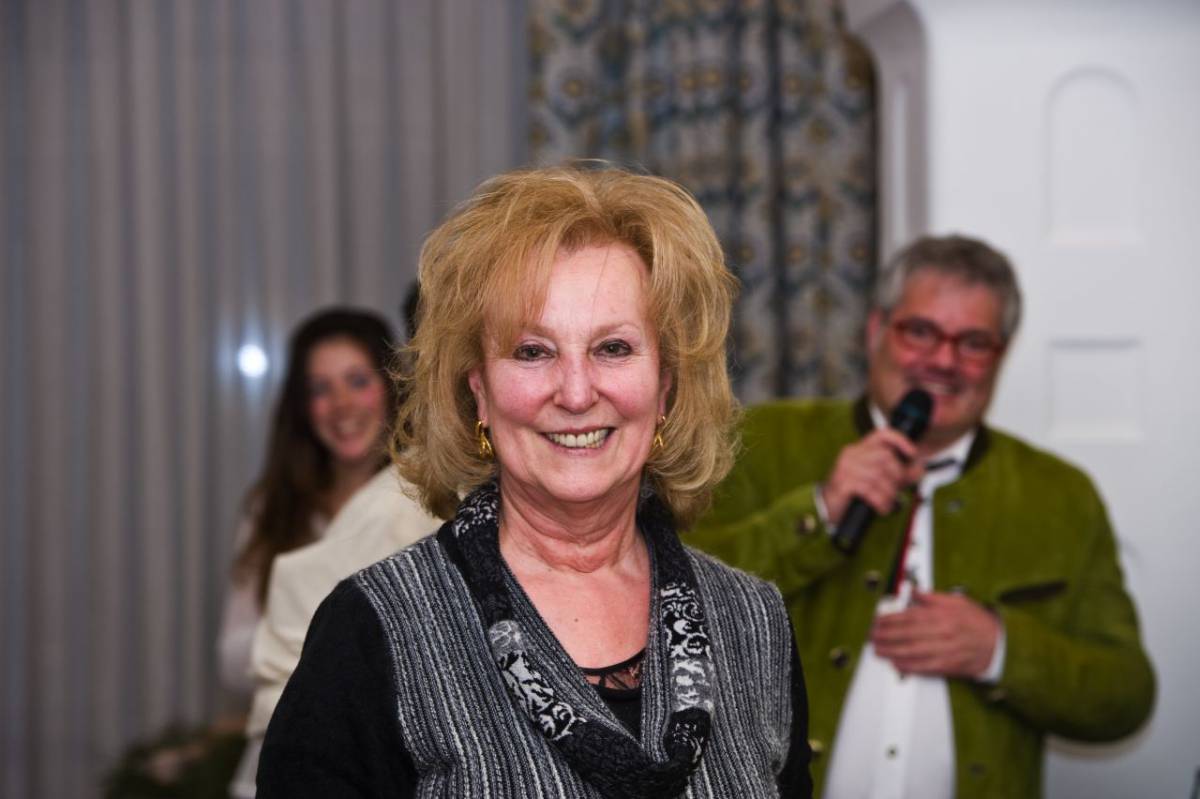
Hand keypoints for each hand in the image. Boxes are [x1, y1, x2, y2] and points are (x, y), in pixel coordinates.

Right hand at [820, 428, 923, 523]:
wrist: (828, 509)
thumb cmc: (853, 493)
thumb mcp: (879, 481)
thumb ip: (899, 474)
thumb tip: (919, 468)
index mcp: (859, 449)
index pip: (882, 434)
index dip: (900, 440)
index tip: (912, 453)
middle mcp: (851, 454)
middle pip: (885, 457)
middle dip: (897, 476)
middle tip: (897, 490)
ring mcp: (845, 468)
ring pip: (879, 475)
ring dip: (889, 493)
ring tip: (888, 502)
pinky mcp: (843, 483)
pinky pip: (870, 490)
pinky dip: (880, 501)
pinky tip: (881, 508)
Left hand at [870, 590, 1000, 678]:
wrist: (999, 644)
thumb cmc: (978, 622)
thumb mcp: (957, 601)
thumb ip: (932, 597)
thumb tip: (914, 591)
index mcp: (943, 615)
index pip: (910, 616)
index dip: (890, 619)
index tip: (877, 621)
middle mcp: (943, 632)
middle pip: (908, 634)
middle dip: (886, 635)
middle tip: (872, 636)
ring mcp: (946, 650)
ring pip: (914, 651)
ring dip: (893, 651)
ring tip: (879, 650)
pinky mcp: (949, 665)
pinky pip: (926, 667)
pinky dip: (910, 667)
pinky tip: (897, 664)